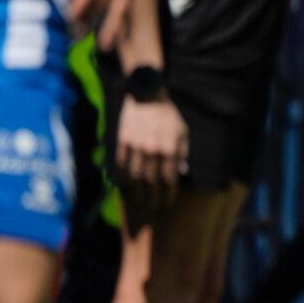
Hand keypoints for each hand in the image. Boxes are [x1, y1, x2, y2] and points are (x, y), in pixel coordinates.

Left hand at [60, 0, 149, 45]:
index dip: (81, 1)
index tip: (71, 17)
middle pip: (103, 1)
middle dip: (90, 20)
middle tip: (77, 37)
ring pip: (120, 9)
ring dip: (112, 28)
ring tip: (104, 47)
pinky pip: (128, 8)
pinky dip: (124, 24)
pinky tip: (120, 40)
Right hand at [115, 96, 188, 210]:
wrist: (147, 96)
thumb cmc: (168, 115)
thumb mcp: (182, 132)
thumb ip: (182, 152)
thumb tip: (181, 172)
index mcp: (170, 149)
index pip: (169, 178)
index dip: (168, 193)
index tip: (167, 202)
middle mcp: (153, 150)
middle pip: (151, 181)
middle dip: (152, 196)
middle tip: (152, 206)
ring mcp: (136, 146)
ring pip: (135, 176)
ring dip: (137, 191)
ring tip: (139, 200)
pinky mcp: (123, 141)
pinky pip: (121, 164)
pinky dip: (123, 176)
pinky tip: (125, 185)